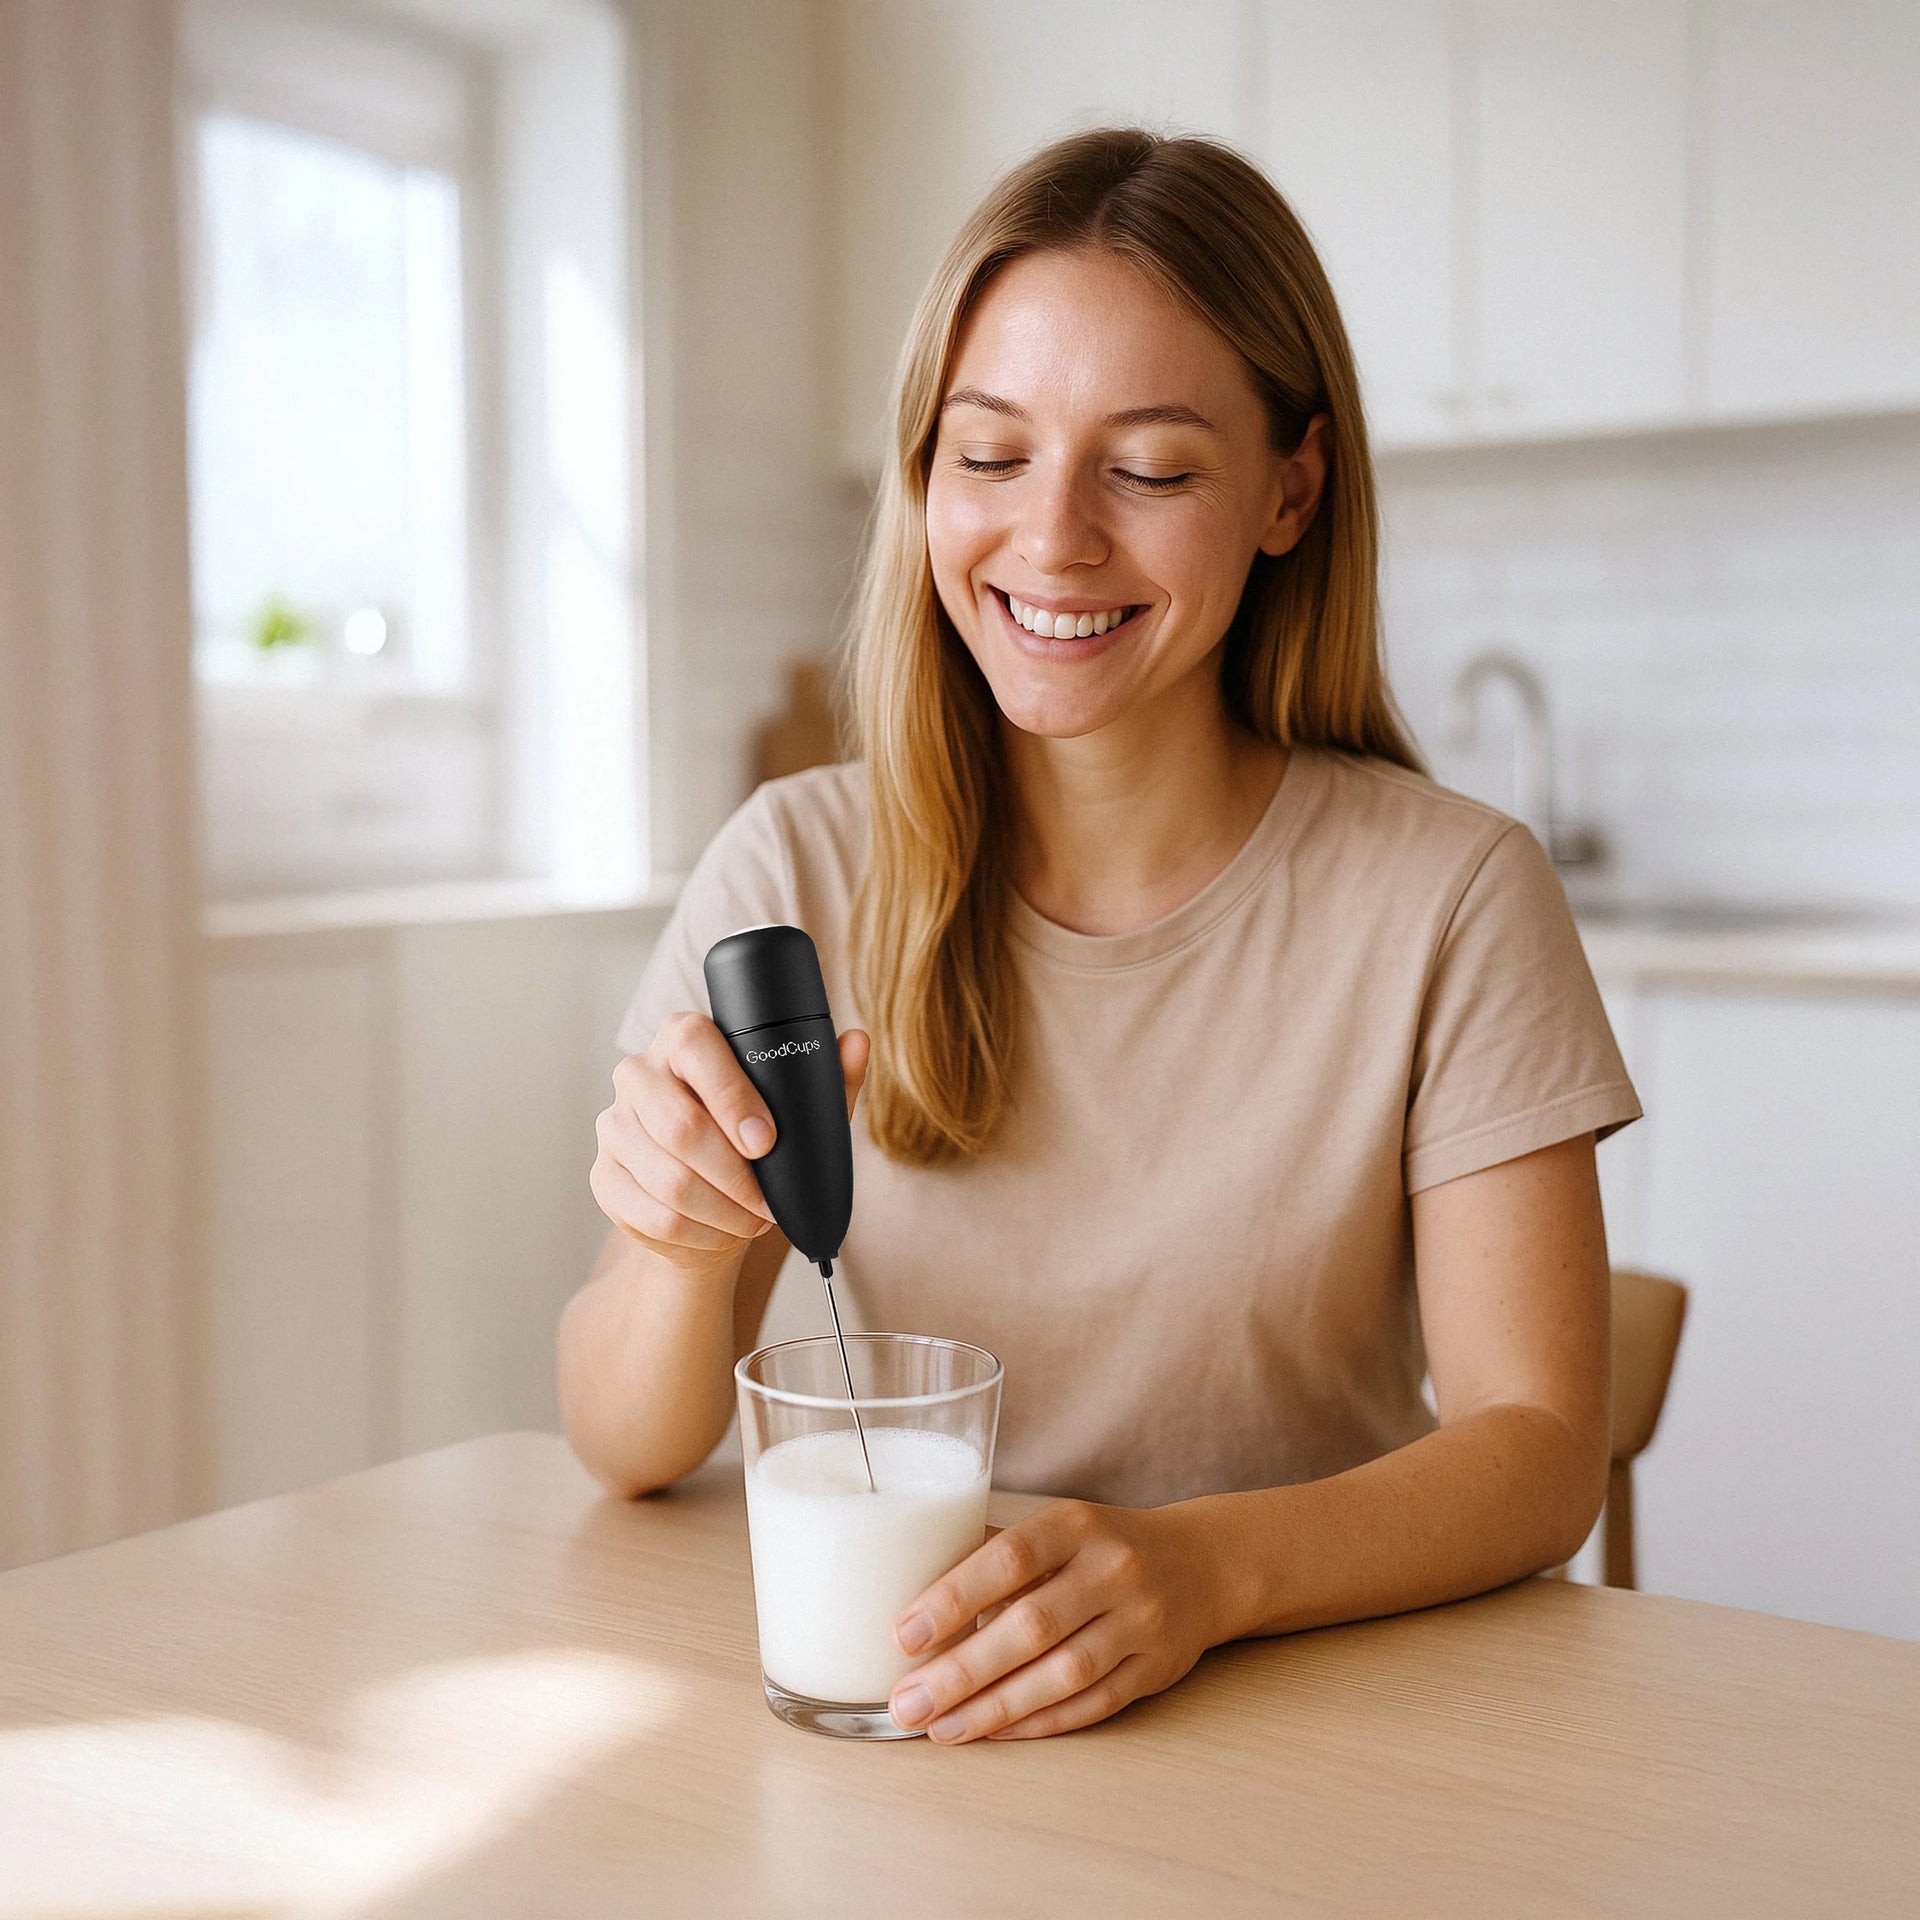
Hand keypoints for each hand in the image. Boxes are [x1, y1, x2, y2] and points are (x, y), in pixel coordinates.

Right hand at [591, 1011, 868, 1275]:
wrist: (710, 1204)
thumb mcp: (797, 1110)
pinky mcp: (605, 1177)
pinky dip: (699, 1233)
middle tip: (767, 1200)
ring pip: (668, 1179)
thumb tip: (857, 1042)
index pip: (694, 1046)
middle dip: (735, 1174)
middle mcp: (638, 1074)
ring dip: (723, 1211)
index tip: (766, 1141)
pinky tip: (722, 1231)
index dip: (733, 1097)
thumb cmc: (755, 1143)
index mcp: (682, 1038)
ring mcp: (614, 1126)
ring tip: (753, 1219)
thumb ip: (827, 1075)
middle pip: (678, 1125)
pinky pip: (653, 1214)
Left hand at [886, 1497, 1232, 1741]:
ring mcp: (1141, 1621)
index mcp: (1075, 1524)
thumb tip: (910, 1587)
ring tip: (940, 1727)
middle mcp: (1112, 1569)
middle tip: (907, 1702)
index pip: (1011, 1558)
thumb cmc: (1102, 1546)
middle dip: (962, 1670)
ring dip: (995, 1708)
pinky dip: (1039, 1723)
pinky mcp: (1156, 1668)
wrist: (1200, 1564)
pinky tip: (994, 1733)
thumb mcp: (1057, 1528)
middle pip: (1032, 1626)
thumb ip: (996, 1554)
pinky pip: (1092, 1704)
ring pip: (1062, 1674)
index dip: (955, 1597)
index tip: (904, 1634)